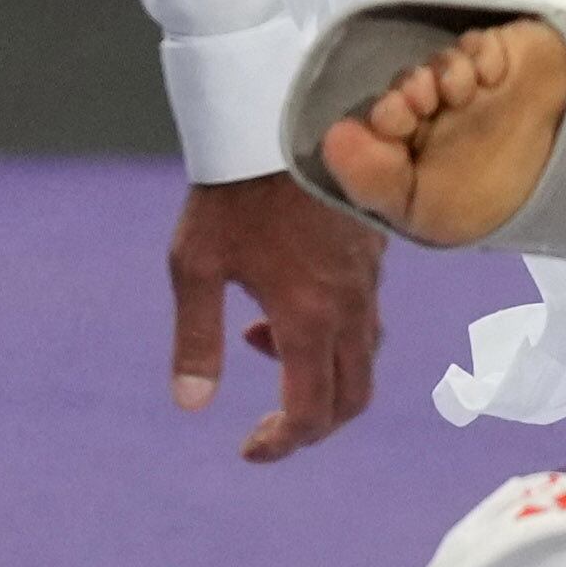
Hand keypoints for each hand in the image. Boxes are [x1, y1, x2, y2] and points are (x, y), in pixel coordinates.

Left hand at [168, 171, 381, 462]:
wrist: (283, 117)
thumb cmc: (231, 189)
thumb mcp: (195, 265)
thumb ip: (196, 339)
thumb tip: (192, 404)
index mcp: (309, 319)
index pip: (310, 414)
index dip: (281, 445)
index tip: (248, 450)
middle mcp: (350, 308)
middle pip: (351, 398)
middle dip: (312, 424)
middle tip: (268, 422)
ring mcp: (369, 280)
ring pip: (363, 356)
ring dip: (318, 372)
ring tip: (260, 337)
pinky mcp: (373, 252)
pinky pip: (366, 315)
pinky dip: (331, 333)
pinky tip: (288, 297)